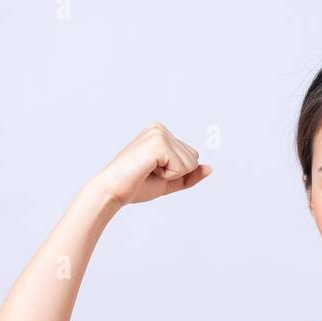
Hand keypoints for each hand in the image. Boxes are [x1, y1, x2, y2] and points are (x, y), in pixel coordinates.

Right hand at [90, 122, 211, 207]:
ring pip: (190, 163)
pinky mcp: (158, 143)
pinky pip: (183, 167)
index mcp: (160, 132)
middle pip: (193, 158)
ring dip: (171, 175)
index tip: (151, 172)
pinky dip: (168, 176)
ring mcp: (159, 133)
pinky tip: (148, 170)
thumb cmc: (135, 186)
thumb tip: (210, 168)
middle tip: (149, 173)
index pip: (191, 157)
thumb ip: (189, 175)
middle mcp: (160, 128)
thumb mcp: (168, 181)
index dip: (176, 173)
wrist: (111, 191)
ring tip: (147, 171)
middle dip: (176, 173)